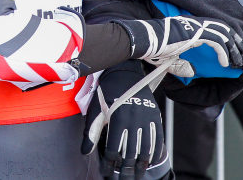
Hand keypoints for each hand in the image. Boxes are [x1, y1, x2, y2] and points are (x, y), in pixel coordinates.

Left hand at [82, 62, 161, 179]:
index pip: (113, 150)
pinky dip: (155, 153)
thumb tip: (85, 152)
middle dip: (126, 170)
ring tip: (137, 175)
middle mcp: (134, 120)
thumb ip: (91, 132)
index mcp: (117, 118)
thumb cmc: (106, 92)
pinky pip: (158, 139)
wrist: (124, 72)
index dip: (109, 164)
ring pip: (145, 149)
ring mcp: (146, 118)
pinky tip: (150, 162)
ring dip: (141, 166)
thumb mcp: (96, 110)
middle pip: (130, 154)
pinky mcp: (155, 116)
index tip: (106, 172)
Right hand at [126, 16, 242, 77]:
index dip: (229, 40)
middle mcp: (196, 24)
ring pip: (225, 35)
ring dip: (235, 50)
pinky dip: (224, 53)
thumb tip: (192, 71)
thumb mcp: (172, 57)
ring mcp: (196, 27)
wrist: (145, 40)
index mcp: (192, 26)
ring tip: (241, 63)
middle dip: (237, 44)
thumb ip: (183, 64)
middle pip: (225, 30)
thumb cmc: (154, 48)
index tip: (237, 52)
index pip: (217, 29)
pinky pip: (217, 42)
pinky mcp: (196, 33)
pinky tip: (227, 64)